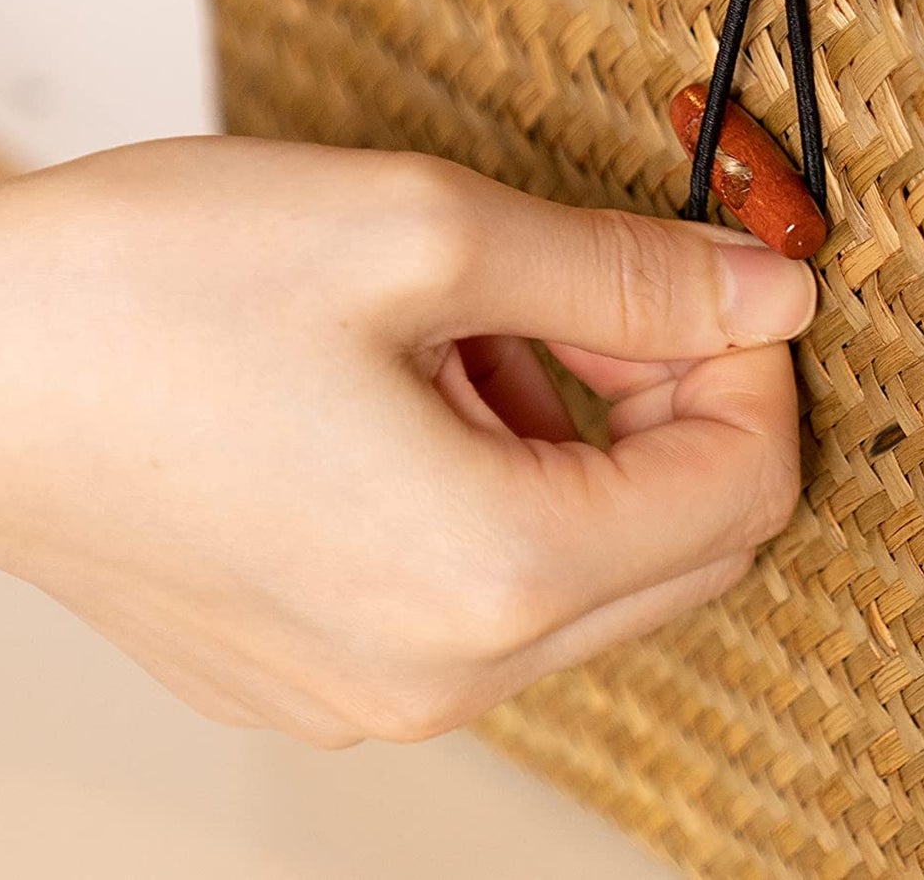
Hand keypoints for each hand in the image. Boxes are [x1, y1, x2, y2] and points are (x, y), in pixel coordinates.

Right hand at [0, 138, 812, 746]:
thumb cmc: (154, 291)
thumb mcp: (425, 233)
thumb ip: (629, 274)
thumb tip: (769, 291)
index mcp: (488, 572)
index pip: (742, 487)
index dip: (753, 364)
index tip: (715, 280)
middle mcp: (442, 672)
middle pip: (686, 546)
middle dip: (680, 404)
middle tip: (604, 293)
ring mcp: (377, 690)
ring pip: (594, 571)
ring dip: (591, 439)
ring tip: (488, 328)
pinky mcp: (326, 673)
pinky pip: (492, 594)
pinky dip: (513, 485)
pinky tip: (430, 390)